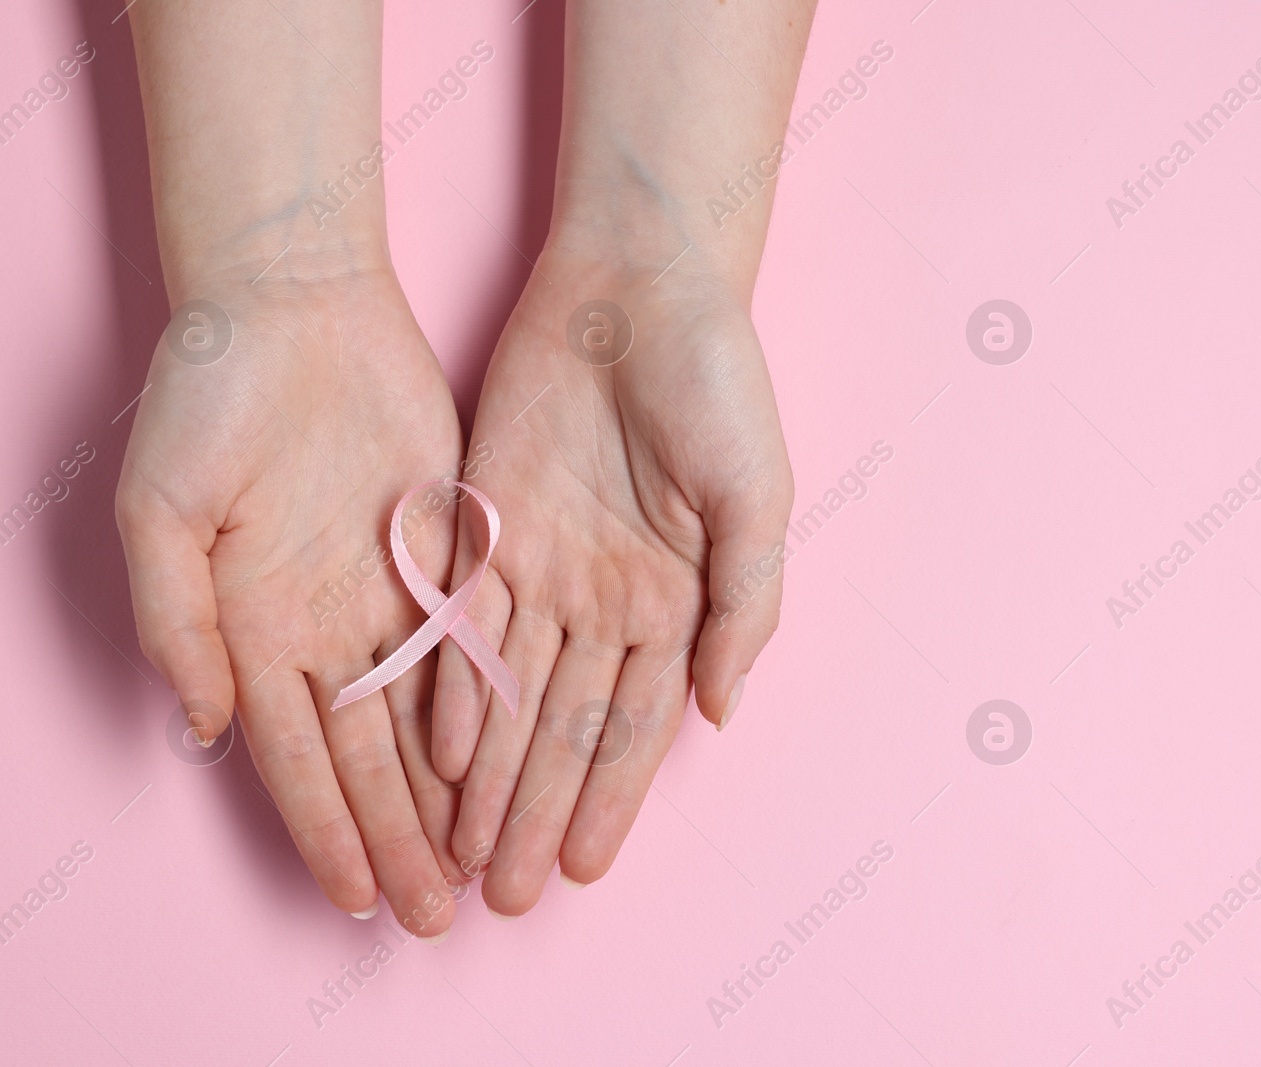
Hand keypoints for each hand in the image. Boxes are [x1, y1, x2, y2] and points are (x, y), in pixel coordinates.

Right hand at [117, 264, 469, 935]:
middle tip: (441, 915)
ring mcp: (389, 591)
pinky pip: (476, 641)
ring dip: (452, 795)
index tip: (362, 901)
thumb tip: (204, 730)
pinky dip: (492, 706)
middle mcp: (327, 625)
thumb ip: (179, 622)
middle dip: (403, 839)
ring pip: (430, 716)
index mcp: (254, 629)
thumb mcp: (161, 510)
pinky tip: (516, 762)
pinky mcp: (450, 548)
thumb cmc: (207, 400)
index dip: (328, 830)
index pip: (297, 758)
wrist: (292, 306)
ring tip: (482, 862)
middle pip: (371, 757)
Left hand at [429, 247, 793, 913]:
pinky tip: (436, 754)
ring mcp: (544, 567)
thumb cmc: (717, 385)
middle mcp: (606, 598)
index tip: (586, 868)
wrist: (637, 287)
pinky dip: (449, 690)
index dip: (610, 798)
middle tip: (508, 896)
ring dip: (487, 776)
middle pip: (564, 729)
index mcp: (677, 601)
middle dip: (538, 812)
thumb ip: (745, 607)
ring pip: (508, 694)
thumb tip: (723, 712)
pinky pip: (462, 625)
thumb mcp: (760, 497)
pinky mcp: (485, 525)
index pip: (635, 724)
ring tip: (465, 852)